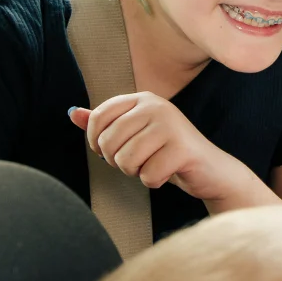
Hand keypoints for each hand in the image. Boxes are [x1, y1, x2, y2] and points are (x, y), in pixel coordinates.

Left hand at [68, 95, 247, 202]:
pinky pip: (147, 175)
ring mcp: (171, 126)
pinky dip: (153, 181)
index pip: (99, 116)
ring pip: (126, 160)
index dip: (96, 141)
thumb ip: (105, 124)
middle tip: (137, 162)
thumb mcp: (135, 134)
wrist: (209, 170)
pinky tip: (167, 173)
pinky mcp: (182, 149)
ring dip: (136, 172)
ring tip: (152, 165)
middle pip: (109, 141)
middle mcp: (157, 106)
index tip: (108, 151)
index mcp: (143, 99)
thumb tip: (72, 113)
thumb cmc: (167, 152)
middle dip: (117, 161)